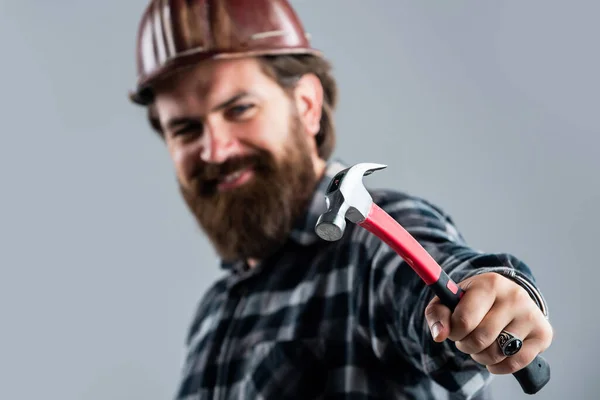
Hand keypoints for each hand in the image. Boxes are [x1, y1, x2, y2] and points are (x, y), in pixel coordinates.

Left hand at [424, 272, 552, 374]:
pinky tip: (495, 356)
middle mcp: (514, 296)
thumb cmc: (472, 301)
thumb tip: (439, 335)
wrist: (506, 297)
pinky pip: (516, 363)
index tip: (455, 328)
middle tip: (466, 338)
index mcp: (489, 283)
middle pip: (480, 339)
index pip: (464, 321)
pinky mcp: (543, 334)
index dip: (454, 332)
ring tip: (480, 344)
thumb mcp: (450, 300)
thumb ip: (437, 314)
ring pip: (497, 353)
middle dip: (466, 345)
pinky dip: (499, 366)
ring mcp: (531, 315)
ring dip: (481, 356)